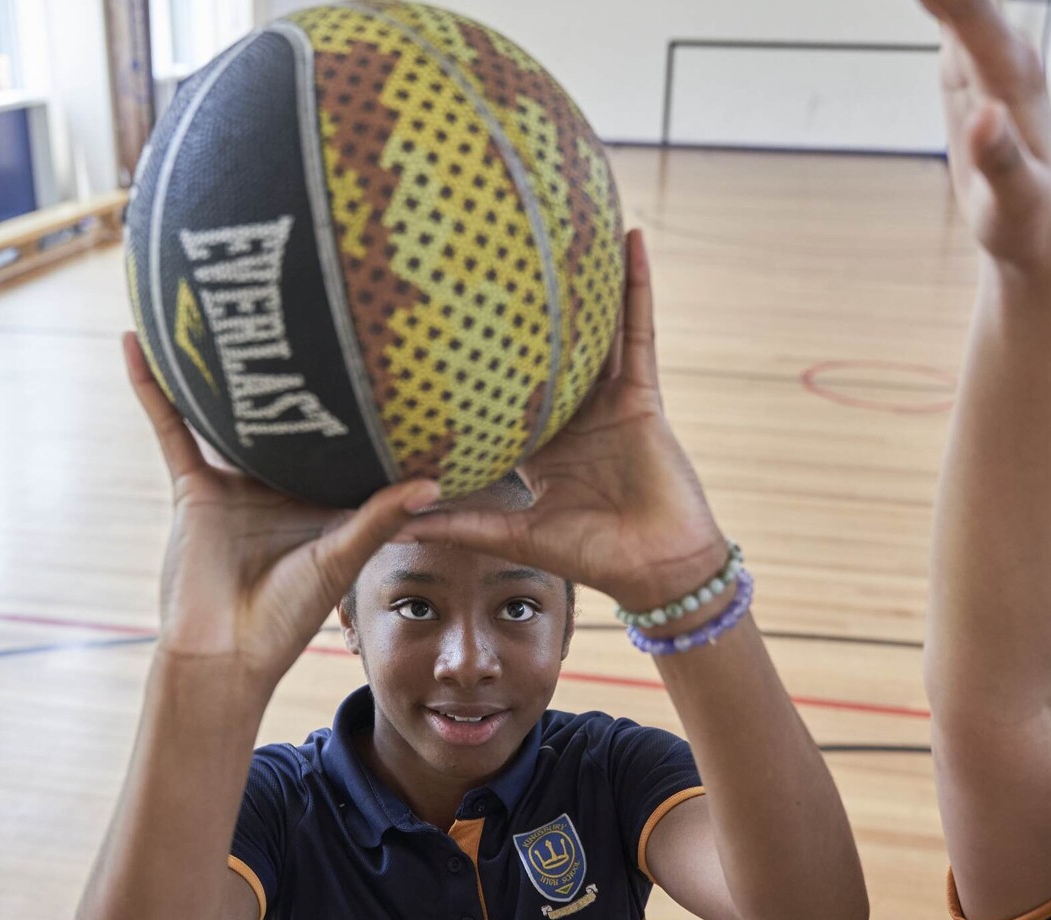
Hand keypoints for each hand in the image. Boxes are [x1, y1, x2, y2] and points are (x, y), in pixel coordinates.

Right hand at [125, 334, 438, 683]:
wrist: (225, 651)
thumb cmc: (289, 617)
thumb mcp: (341, 559)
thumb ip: (379, 516)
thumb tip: (433, 482)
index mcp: (323, 499)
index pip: (346, 439)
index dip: (364, 403)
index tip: (388, 353)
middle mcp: (280, 484)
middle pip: (287, 413)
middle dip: (293, 365)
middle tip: (310, 298)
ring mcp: (234, 482)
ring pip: (227, 412)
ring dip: (221, 364)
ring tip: (224, 300)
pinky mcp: (192, 486)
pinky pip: (170, 428)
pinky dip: (153, 388)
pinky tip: (139, 341)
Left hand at [404, 230, 727, 612]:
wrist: (655, 569)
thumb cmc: (591, 556)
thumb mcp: (512, 536)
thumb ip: (459, 524)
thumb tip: (395, 523)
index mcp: (542, 447)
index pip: (504, 394)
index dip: (477, 362)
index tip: (438, 325)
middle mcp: (574, 416)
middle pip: (545, 350)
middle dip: (523, 305)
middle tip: (489, 249)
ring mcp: (609, 401)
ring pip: (593, 328)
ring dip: (583, 278)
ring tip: (566, 219)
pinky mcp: (642, 394)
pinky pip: (638, 332)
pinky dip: (635, 286)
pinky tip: (629, 238)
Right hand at [924, 0, 1050, 274]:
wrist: (1038, 230)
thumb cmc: (1029, 221)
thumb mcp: (1014, 202)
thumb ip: (1000, 160)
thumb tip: (984, 115)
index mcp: (1013, 75)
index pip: (971, 11)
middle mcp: (1003, 50)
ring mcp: (984, 53)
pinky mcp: (967, 64)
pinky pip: (947, 7)